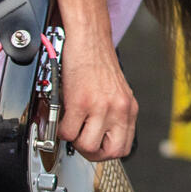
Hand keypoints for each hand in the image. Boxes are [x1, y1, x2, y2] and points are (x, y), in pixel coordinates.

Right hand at [58, 30, 138, 161]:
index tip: (94, 147)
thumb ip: (114, 114)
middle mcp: (120, 109)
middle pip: (109, 152)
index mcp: (129, 108)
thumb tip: (102, 136)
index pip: (124, 147)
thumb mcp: (116, 92)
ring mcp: (101, 106)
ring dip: (74, 140)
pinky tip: (63, 116)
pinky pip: (67, 131)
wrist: (89, 38)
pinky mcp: (81, 102)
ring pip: (86, 146)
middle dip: (92, 152)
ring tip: (72, 126)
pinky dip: (61, 129)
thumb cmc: (98, 62)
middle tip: (81, 141)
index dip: (106, 152)